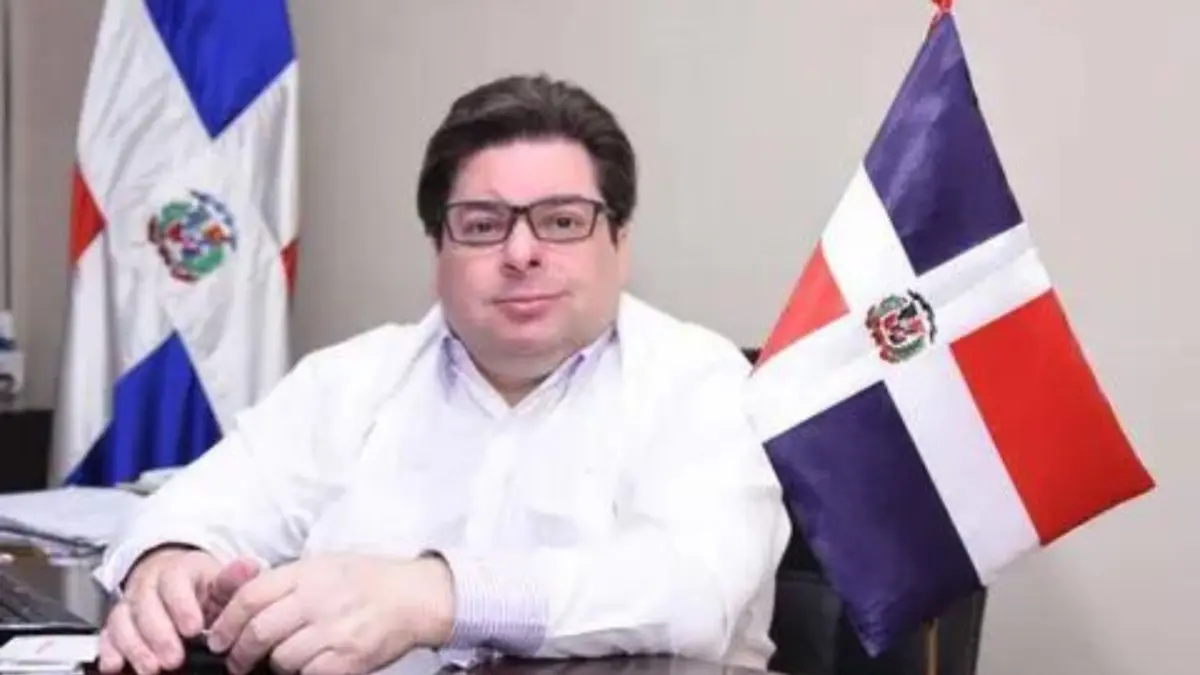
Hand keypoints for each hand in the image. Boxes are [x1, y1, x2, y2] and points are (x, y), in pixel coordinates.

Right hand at [96, 547, 260, 674]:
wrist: (181, 583)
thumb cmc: (204, 587)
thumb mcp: (222, 582)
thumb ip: (234, 580)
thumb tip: (250, 566)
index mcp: (178, 569)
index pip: (175, 582)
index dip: (182, 606)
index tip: (194, 629)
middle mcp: (149, 584)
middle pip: (145, 604)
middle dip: (158, 635)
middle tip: (173, 659)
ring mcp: (131, 603)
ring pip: (123, 619)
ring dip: (135, 646)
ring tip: (150, 668)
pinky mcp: (118, 622)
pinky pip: (108, 633)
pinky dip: (109, 649)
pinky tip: (115, 665)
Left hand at [206, 553, 454, 674]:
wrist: (414, 596)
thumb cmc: (368, 579)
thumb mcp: (324, 565)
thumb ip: (285, 581)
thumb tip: (243, 605)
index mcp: (307, 573)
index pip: (249, 598)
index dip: (226, 623)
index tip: (218, 638)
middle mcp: (316, 600)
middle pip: (258, 633)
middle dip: (238, 653)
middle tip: (237, 660)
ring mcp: (333, 631)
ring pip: (281, 659)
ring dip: (276, 663)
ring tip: (286, 658)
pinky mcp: (349, 659)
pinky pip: (308, 673)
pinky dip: (304, 672)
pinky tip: (311, 663)